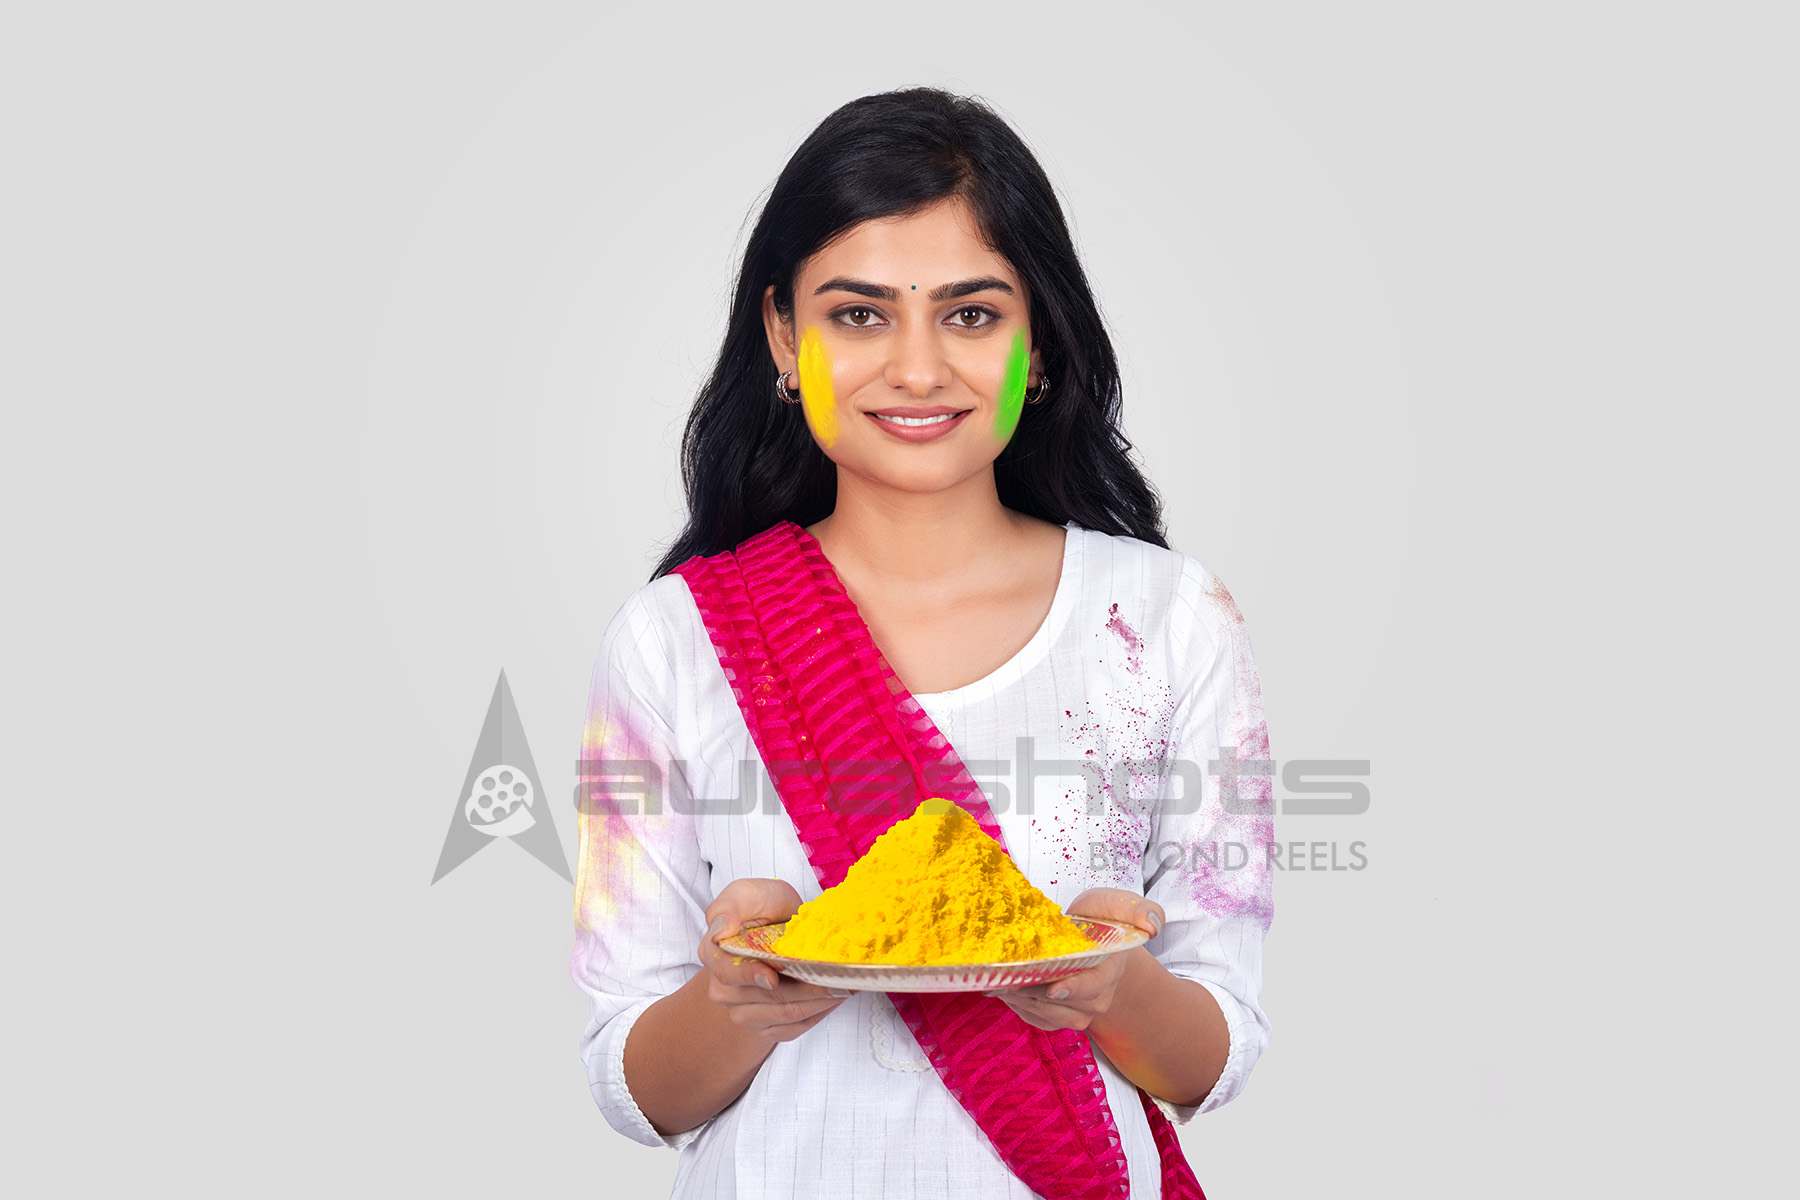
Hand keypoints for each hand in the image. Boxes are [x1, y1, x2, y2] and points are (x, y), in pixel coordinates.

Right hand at [698, 878, 850, 1044]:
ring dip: (819, 1000)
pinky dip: (819, 1012)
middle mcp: (723, 989)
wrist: (775, 928)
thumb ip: (729, 906)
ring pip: (786, 1014)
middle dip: (804, 987)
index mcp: (713, 956)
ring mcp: (743, 1011)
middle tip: (834, 976)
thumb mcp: (747, 893)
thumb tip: (719, 930)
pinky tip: (835, 996)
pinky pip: (794, 1028)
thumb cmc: (763, 907)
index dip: (751, 976)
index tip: (773, 975)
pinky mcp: (764, 1026)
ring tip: (845, 984)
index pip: (728, 974)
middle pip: (766, 997)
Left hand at [980, 888, 1164, 1031]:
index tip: (1054, 987)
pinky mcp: (1059, 1017)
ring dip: (1021, 1000)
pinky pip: (1037, 1019)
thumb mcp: (1117, 904)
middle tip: (1007, 978)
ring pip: (1047, 1014)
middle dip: (1034, 992)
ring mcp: (1079, 1011)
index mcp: (1111, 970)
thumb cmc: (1101, 920)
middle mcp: (1097, 997)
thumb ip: (1136, 908)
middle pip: (1062, 1003)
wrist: (1093, 943)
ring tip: (999, 981)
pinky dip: (1018, 1006)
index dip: (1073, 989)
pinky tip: (1003, 988)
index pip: (1092, 987)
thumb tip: (1153, 923)